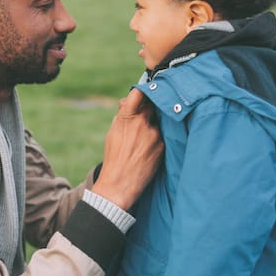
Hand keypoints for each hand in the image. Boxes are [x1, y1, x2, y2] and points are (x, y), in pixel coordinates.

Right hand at [91, 88, 162, 209]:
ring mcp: (154, 134)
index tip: (146, 92)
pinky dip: (158, 139)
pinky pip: (163, 135)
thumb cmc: (114, 158)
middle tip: (148, 115)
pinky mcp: (162, 145)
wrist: (119, 184)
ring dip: (154, 126)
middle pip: (152, 104)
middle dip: (150, 108)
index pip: (138, 93)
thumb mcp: (113, 133)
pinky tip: (149, 150)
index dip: (143, 91)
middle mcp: (142, 122)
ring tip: (144, 141)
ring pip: (158, 121)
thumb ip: (121, 115)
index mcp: (126, 117)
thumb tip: (126, 101)